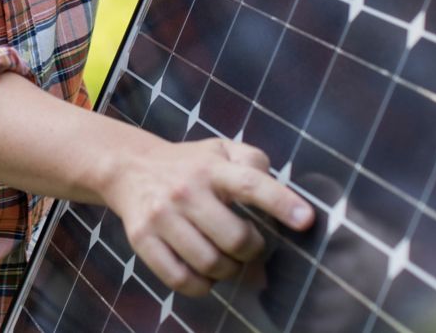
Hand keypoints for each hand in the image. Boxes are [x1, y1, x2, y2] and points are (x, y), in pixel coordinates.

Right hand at [97, 138, 315, 296]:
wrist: (130, 168)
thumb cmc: (190, 164)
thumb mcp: (221, 149)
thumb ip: (253, 162)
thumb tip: (280, 194)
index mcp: (212, 168)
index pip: (250, 185)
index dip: (281, 203)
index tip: (306, 221)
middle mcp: (186, 191)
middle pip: (234, 238)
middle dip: (252, 250)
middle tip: (250, 247)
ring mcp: (161, 217)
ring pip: (210, 263)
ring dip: (228, 270)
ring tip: (227, 261)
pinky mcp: (142, 240)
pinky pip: (179, 279)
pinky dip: (200, 285)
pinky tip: (204, 275)